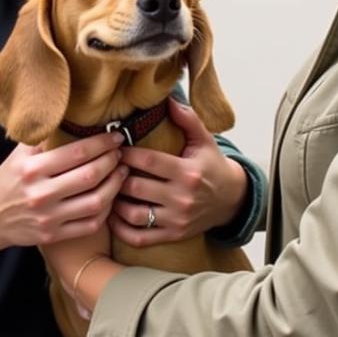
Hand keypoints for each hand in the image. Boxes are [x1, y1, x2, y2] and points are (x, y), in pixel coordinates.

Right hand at [0, 131, 126, 277]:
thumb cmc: (7, 180)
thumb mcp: (18, 154)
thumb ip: (42, 137)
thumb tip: (70, 114)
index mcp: (32, 169)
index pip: (77, 152)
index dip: (102, 143)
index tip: (116, 136)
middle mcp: (41, 194)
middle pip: (90, 176)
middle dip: (112, 161)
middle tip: (120, 153)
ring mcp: (48, 217)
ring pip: (95, 202)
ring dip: (115, 185)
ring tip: (122, 173)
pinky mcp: (53, 236)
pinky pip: (89, 224)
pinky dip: (106, 211)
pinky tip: (110, 197)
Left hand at [109, 99, 246, 247]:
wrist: (231, 199)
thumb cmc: (213, 166)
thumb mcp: (204, 140)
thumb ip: (187, 118)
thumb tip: (167, 99)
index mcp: (188, 172)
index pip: (148, 162)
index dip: (126, 154)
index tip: (115, 147)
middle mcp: (182, 198)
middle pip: (136, 188)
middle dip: (116, 176)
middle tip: (106, 168)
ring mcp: (176, 220)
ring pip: (133, 214)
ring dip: (114, 202)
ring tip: (107, 188)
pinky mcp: (172, 235)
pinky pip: (139, 237)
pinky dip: (120, 229)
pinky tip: (112, 215)